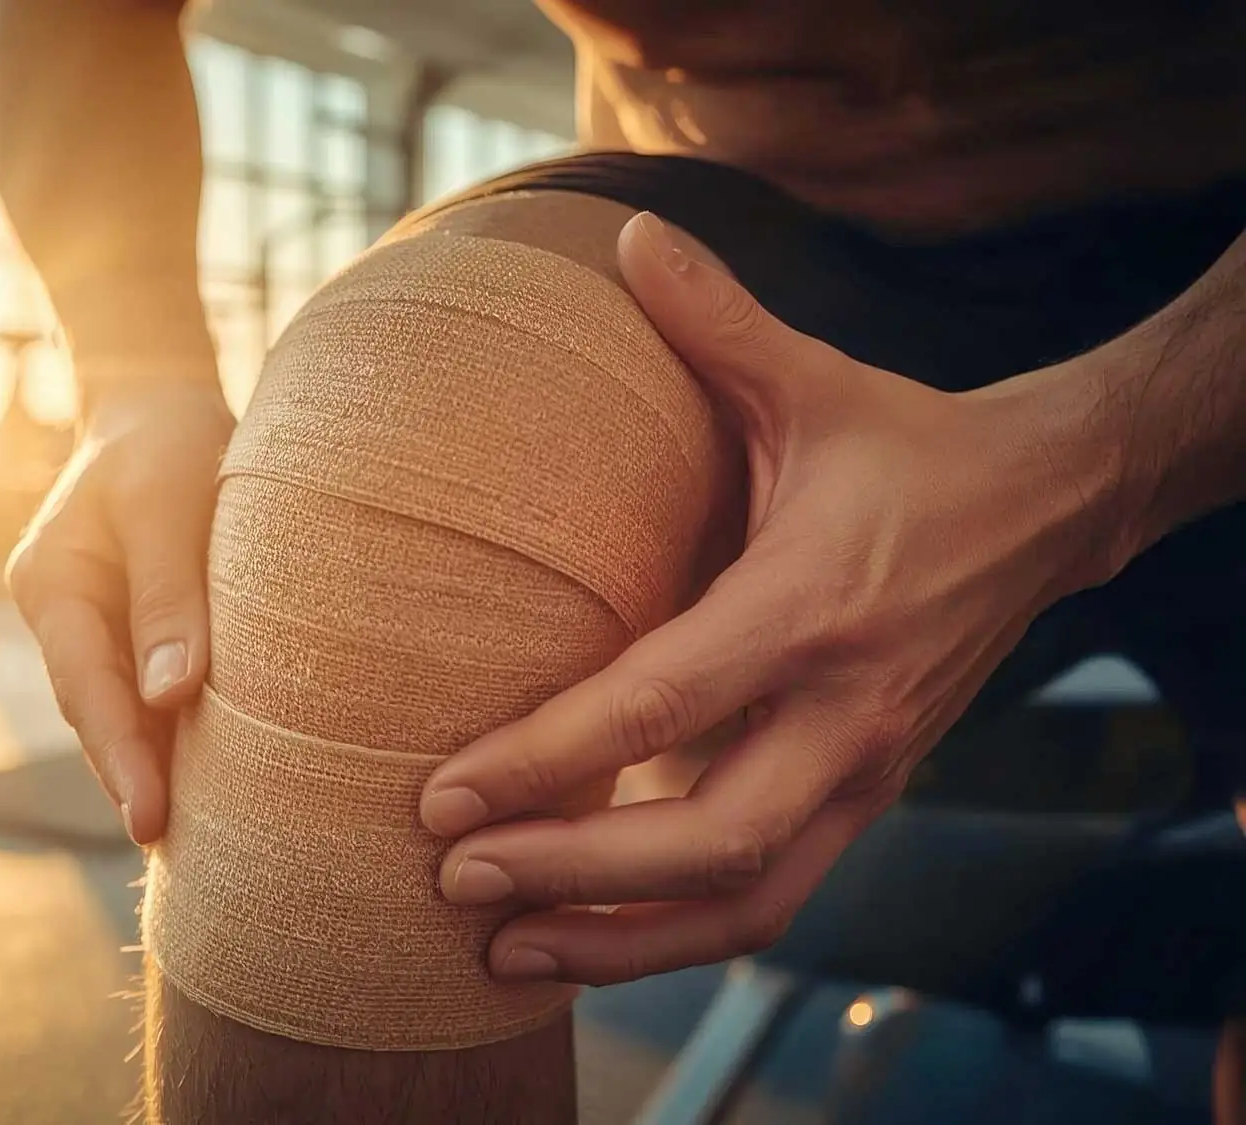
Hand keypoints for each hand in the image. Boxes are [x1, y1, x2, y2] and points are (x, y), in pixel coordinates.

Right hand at [8, 378, 234, 844]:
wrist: (160, 405)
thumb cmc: (166, 442)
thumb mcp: (167, 501)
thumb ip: (169, 593)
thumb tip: (175, 693)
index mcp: (51, 584)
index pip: (87, 686)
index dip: (119, 755)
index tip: (149, 815)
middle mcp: (64, 616)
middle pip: (100, 713)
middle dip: (133, 780)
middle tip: (171, 847)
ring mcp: (96, 627)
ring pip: (126, 711)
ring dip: (156, 766)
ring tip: (195, 838)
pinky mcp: (136, 631)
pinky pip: (153, 693)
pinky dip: (175, 734)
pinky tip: (207, 782)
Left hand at [420, 212, 1128, 985]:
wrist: (1048, 510)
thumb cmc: (909, 447)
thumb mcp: (817, 381)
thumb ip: (717, 321)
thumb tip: (627, 235)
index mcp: (814, 602)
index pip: (666, 703)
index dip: (551, 759)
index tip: (442, 791)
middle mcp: (845, 709)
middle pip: (713, 839)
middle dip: (574, 872)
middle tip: (453, 880)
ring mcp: (864, 769)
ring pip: (750, 901)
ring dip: (622, 940)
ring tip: (500, 954)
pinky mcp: (864, 799)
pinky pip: (771, 902)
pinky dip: (674, 936)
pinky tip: (581, 942)